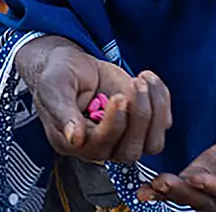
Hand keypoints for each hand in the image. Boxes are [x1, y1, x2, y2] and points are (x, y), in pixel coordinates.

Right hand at [15, 36, 171, 162]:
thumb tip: (74, 138)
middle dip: (139, 117)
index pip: (102, 146)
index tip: (118, 97)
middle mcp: (101, 145)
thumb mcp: (53, 88)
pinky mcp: (140, 122)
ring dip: (155, 111)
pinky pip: (162, 123)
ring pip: (152, 144)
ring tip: (143, 81)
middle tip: (135, 85)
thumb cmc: (59, 75)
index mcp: (75, 142)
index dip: (114, 124)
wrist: (72, 64)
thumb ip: (62, 111)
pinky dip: (161, 99)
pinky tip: (147, 78)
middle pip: (130, 151)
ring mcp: (124, 136)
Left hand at [138, 115, 215, 210]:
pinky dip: (162, 190)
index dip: (215, 187)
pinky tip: (146, 190)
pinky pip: (180, 188)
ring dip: (169, 193)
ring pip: (189, 197)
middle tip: (164, 183)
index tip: (199, 179)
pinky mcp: (200, 180)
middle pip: (205, 201)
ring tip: (150, 188)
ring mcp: (212, 194)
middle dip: (183, 193)